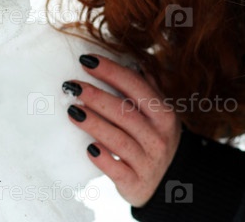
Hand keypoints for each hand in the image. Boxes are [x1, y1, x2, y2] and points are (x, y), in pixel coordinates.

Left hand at [63, 54, 181, 206]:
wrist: (172, 182)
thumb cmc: (158, 138)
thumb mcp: (161, 113)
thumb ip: (148, 87)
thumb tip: (133, 60)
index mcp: (163, 113)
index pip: (136, 86)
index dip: (111, 71)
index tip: (88, 60)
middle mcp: (158, 136)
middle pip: (124, 112)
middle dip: (97, 96)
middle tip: (72, 86)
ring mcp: (147, 161)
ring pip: (118, 140)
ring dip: (93, 123)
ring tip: (72, 110)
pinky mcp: (135, 183)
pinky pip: (116, 170)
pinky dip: (102, 159)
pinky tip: (87, 147)